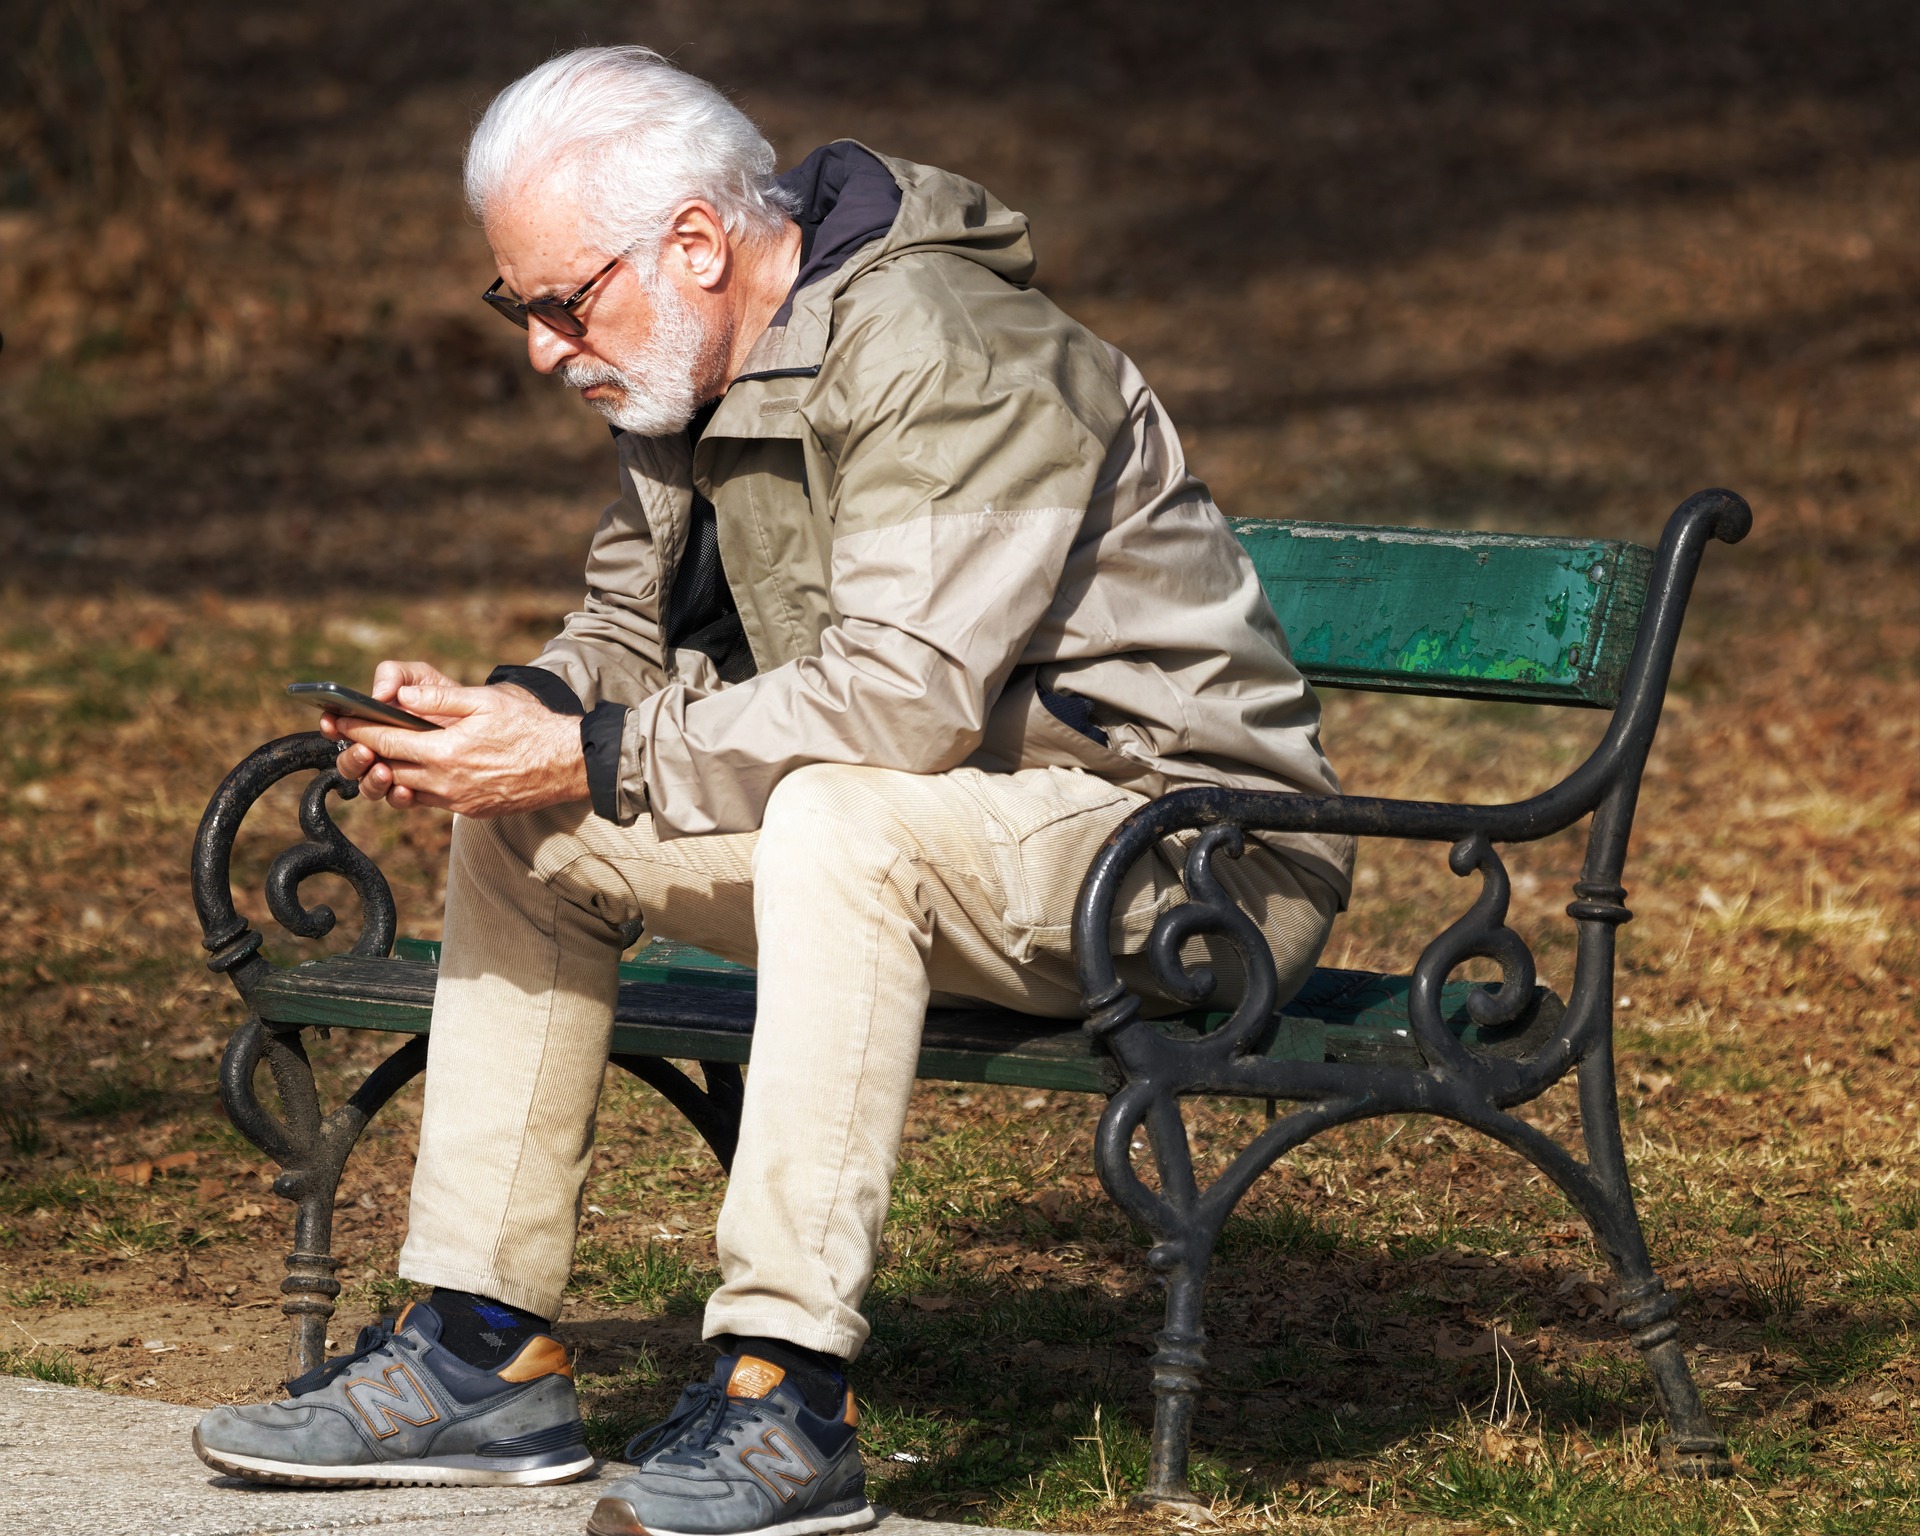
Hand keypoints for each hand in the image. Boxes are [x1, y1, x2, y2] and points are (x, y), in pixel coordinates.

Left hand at [324, 663, 588, 815]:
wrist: (567, 764)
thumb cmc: (531, 728)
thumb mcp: (487, 701)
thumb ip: (442, 698)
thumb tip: (401, 696)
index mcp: (445, 751)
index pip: (385, 741)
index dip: (357, 729)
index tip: (338, 719)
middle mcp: (445, 781)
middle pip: (387, 768)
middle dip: (362, 751)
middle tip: (347, 736)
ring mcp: (457, 800)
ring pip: (403, 790)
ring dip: (384, 773)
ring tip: (374, 755)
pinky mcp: (469, 810)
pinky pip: (428, 801)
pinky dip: (411, 787)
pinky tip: (411, 771)